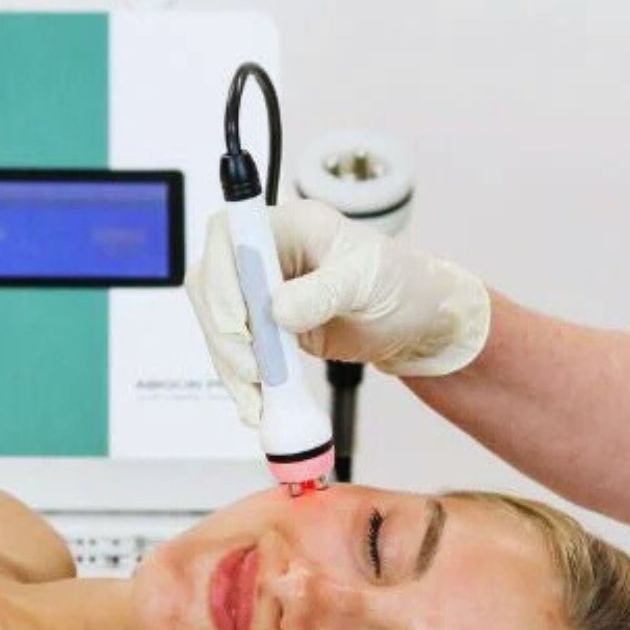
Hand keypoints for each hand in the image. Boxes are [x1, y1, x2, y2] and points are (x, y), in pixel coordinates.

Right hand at [185, 199, 490, 424]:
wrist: (417, 323)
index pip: (229, 235)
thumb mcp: (367, 281)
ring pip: (218, 326)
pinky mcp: (264, 330)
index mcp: (289, 226)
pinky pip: (236, 354)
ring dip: (230, 365)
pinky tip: (259, 403)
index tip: (237, 319)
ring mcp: (261, 294)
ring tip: (257, 397)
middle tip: (251, 369)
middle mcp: (267, 256)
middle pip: (212, 285)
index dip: (222, 275)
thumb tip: (277, 310)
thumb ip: (323, 292)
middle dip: (224, 333)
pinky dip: (243, 382)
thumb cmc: (402, 285)